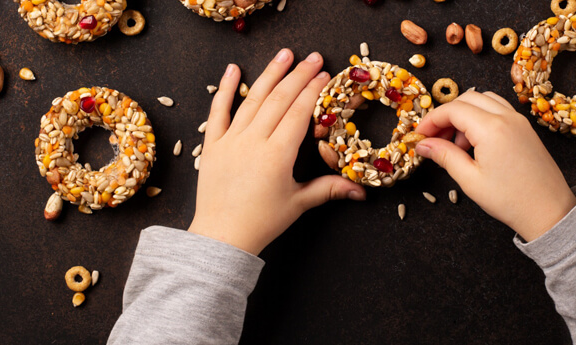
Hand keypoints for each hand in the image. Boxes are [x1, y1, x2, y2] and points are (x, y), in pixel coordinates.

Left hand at [188, 49, 365, 254]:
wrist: (221, 237)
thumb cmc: (261, 222)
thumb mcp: (298, 204)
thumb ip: (329, 190)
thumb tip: (362, 192)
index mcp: (277, 155)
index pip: (298, 112)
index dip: (312, 91)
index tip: (324, 74)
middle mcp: (254, 141)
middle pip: (279, 99)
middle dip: (298, 75)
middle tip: (313, 57)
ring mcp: (231, 140)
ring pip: (252, 99)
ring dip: (269, 74)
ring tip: (284, 54)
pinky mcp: (213, 145)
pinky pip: (218, 111)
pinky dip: (225, 89)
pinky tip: (232, 70)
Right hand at [414, 91, 575, 241]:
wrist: (549, 212)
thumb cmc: (511, 200)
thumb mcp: (469, 180)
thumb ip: (444, 156)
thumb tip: (423, 145)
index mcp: (492, 128)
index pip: (452, 110)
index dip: (431, 120)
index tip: (419, 136)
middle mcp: (507, 117)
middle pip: (467, 99)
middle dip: (445, 115)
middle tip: (432, 139)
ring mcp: (519, 121)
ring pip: (483, 100)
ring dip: (463, 115)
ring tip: (454, 144)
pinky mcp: (525, 129)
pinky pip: (497, 110)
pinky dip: (480, 118)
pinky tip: (474, 143)